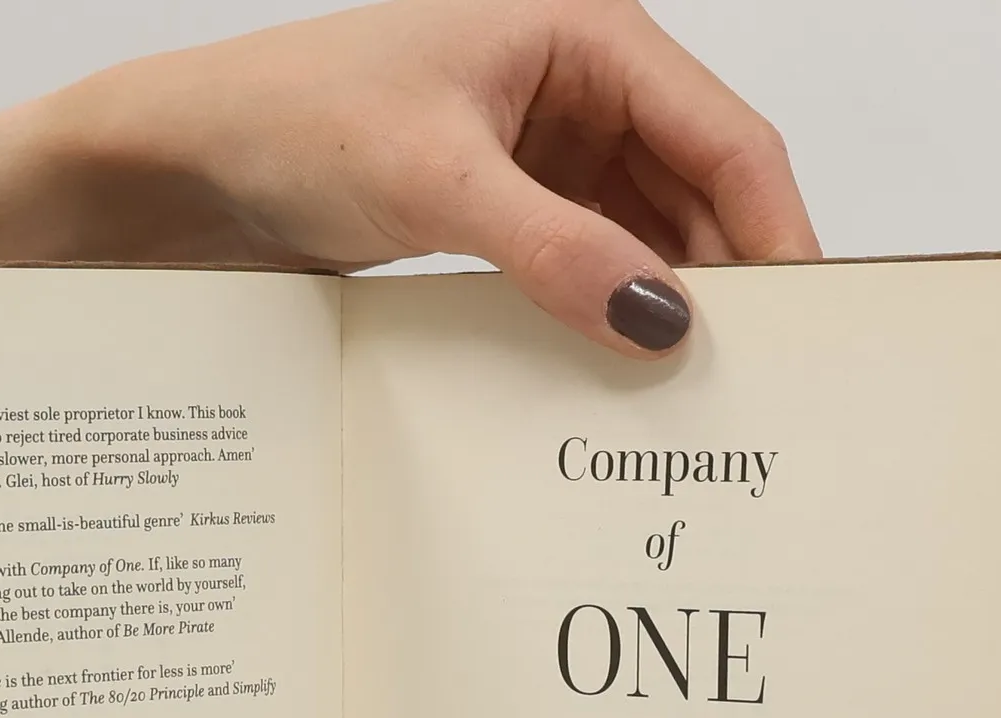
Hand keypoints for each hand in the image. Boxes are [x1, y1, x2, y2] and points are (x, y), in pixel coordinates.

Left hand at [15, 0, 818, 353]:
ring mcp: (546, 154)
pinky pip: (589, 265)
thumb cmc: (293, 118)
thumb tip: (662, 323)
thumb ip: (559, 252)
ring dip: (667, 308)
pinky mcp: (508, 210)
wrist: (190, 160)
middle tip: (757, 384)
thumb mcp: (439, 183)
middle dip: (729, 282)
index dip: (776, 232)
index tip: (810, 325)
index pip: (725, 138)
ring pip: (648, 237)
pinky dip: (607, 315)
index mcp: (588, 38)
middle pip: (699, 193)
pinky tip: (616, 376)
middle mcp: (580, 89)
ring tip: (694, 397)